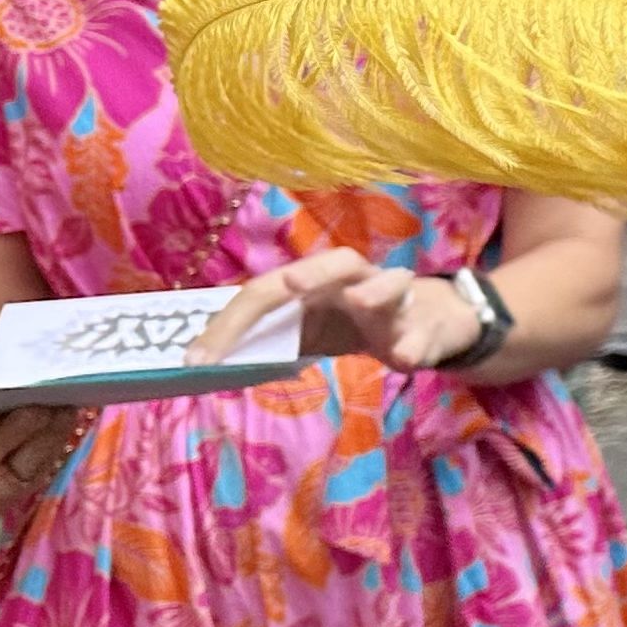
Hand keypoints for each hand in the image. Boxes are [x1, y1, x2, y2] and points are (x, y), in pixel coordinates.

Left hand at [197, 248, 488, 371]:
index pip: (266, 291)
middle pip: (336, 262)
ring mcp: (396, 301)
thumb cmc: (353, 323)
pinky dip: (416, 344)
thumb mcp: (307, 329)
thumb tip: (207, 363)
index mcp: (316, 280)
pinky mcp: (426, 328)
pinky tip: (406, 358)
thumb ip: (267, 340)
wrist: (428, 324)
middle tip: (291, 287)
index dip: (231, 323)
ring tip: (361, 301)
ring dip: (376, 291)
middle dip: (313, 273)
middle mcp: (356, 280)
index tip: (198, 359)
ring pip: (391, 284)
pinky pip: (423, 333)